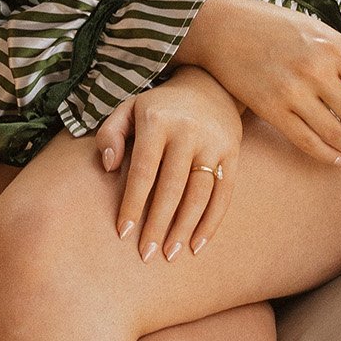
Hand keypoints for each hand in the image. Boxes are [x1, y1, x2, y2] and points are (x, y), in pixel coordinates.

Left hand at [95, 69, 243, 260]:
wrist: (209, 85)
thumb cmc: (159, 107)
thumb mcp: (128, 109)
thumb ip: (110, 133)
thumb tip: (108, 166)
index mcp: (157, 122)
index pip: (143, 170)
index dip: (132, 203)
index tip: (122, 232)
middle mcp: (187, 132)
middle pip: (172, 188)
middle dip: (158, 225)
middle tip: (146, 254)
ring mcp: (213, 143)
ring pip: (199, 194)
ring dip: (184, 228)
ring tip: (170, 254)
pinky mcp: (232, 153)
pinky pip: (224, 194)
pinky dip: (211, 222)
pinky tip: (197, 244)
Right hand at [178, 0, 340, 166]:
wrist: (223, 27)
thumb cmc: (272, 26)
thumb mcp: (315, 29)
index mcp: (333, 46)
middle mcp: (316, 70)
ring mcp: (292, 91)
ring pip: (334, 133)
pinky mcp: (271, 109)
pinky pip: (306, 141)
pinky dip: (326, 154)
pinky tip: (336, 159)